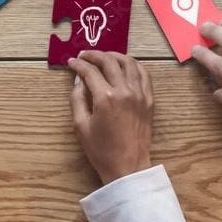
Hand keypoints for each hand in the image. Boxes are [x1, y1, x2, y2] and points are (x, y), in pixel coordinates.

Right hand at [68, 51, 152, 183]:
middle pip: (109, 61)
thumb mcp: (81, 126)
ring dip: (115, 55)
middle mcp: (124, 91)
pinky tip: (125, 65)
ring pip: (129, 62)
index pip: (90, 71)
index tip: (72, 62)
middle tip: (85, 55)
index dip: (78, 64)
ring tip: (104, 57)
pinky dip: (134, 65)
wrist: (128, 167)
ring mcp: (140, 94)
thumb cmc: (101, 151)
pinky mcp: (149, 99)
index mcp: (105, 98)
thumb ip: (77, 98)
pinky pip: (144, 74)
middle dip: (94, 55)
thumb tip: (78, 79)